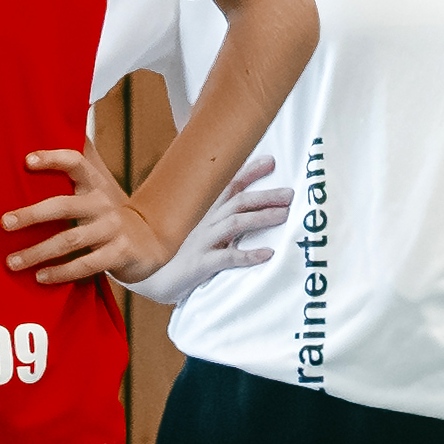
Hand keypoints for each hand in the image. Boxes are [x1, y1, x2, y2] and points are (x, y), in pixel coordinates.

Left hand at [4, 145, 167, 286]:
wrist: (150, 239)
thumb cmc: (107, 209)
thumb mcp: (95, 183)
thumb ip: (76, 160)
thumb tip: (57, 122)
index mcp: (93, 183)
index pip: (76, 162)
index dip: (53, 159)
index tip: (26, 160)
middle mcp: (102, 203)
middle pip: (64, 206)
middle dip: (31, 214)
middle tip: (4, 223)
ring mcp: (111, 229)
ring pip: (70, 240)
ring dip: (38, 252)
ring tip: (12, 262)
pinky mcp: (118, 254)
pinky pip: (86, 264)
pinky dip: (61, 272)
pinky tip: (40, 277)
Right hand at [131, 148, 291, 303]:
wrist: (152, 281)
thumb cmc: (181, 258)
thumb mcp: (201, 236)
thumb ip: (222, 224)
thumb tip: (248, 215)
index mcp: (207, 216)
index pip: (230, 187)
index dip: (250, 172)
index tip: (271, 161)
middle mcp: (206, 224)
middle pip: (238, 202)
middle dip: (265, 195)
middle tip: (290, 194)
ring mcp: (202, 243)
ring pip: (235, 224)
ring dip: (261, 218)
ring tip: (284, 215)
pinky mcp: (201, 264)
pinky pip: (227, 257)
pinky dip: (248, 255)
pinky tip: (267, 254)